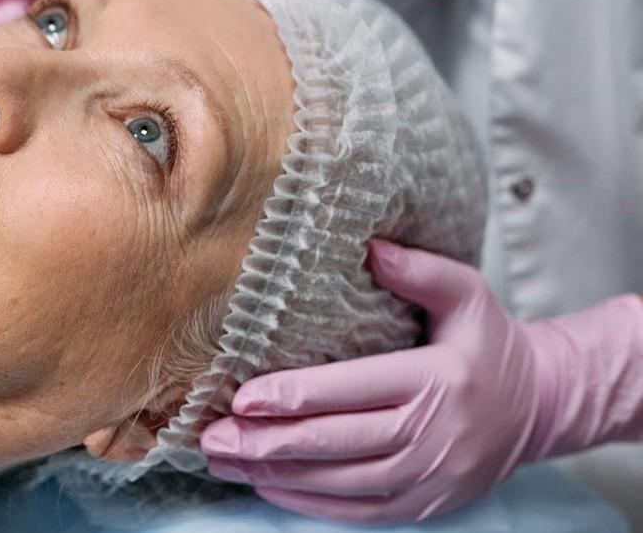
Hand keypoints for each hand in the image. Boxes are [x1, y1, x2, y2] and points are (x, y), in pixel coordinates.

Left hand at [201, 240, 642, 522]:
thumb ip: (419, 270)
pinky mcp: (422, 505)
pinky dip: (307, 501)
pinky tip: (266, 485)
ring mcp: (427, 477)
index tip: (242, 399)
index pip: (352, 391)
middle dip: (266, 443)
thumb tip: (369, 246)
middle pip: (334, 443)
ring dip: (275, 474)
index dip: (293, 397)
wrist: (539, 406)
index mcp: (436, 380)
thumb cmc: (489, 344)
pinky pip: (356, 511)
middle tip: (212, 437)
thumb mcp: (468, 294)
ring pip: (338, 482)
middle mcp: (430, 435)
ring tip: (223, 460)